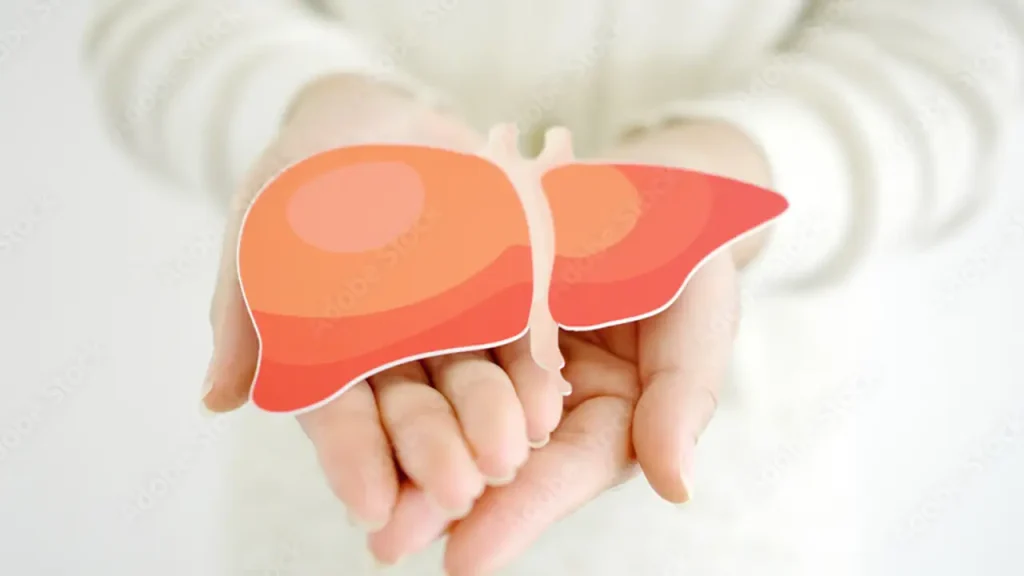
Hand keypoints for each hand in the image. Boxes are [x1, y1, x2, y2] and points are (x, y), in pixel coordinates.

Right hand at [202, 75, 565, 528]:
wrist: (376, 120)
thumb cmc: (301, 176)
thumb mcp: (259, 225)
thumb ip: (244, 308)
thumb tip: (218, 400)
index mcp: (333, 355)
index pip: (338, 416)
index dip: (352, 459)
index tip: (371, 507)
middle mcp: (397, 355)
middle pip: (415, 409)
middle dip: (434, 450)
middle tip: (457, 489)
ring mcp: (454, 324)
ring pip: (474, 380)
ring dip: (493, 419)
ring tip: (513, 451)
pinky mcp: (504, 288)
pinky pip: (522, 330)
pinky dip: (535, 363)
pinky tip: (550, 398)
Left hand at [367, 121, 774, 574]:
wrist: (652, 186)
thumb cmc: (689, 254)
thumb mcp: (698, 320)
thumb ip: (683, 400)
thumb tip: (677, 487)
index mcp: (610, 414)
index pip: (565, 472)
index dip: (519, 514)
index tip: (464, 559)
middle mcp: (550, 401)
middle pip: (497, 459)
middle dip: (443, 501)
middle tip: (389, 542)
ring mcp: (508, 360)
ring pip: (454, 413)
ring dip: (408, 455)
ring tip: (360, 502)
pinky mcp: (473, 315)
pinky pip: (433, 347)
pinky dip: (398, 378)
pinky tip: (354, 406)